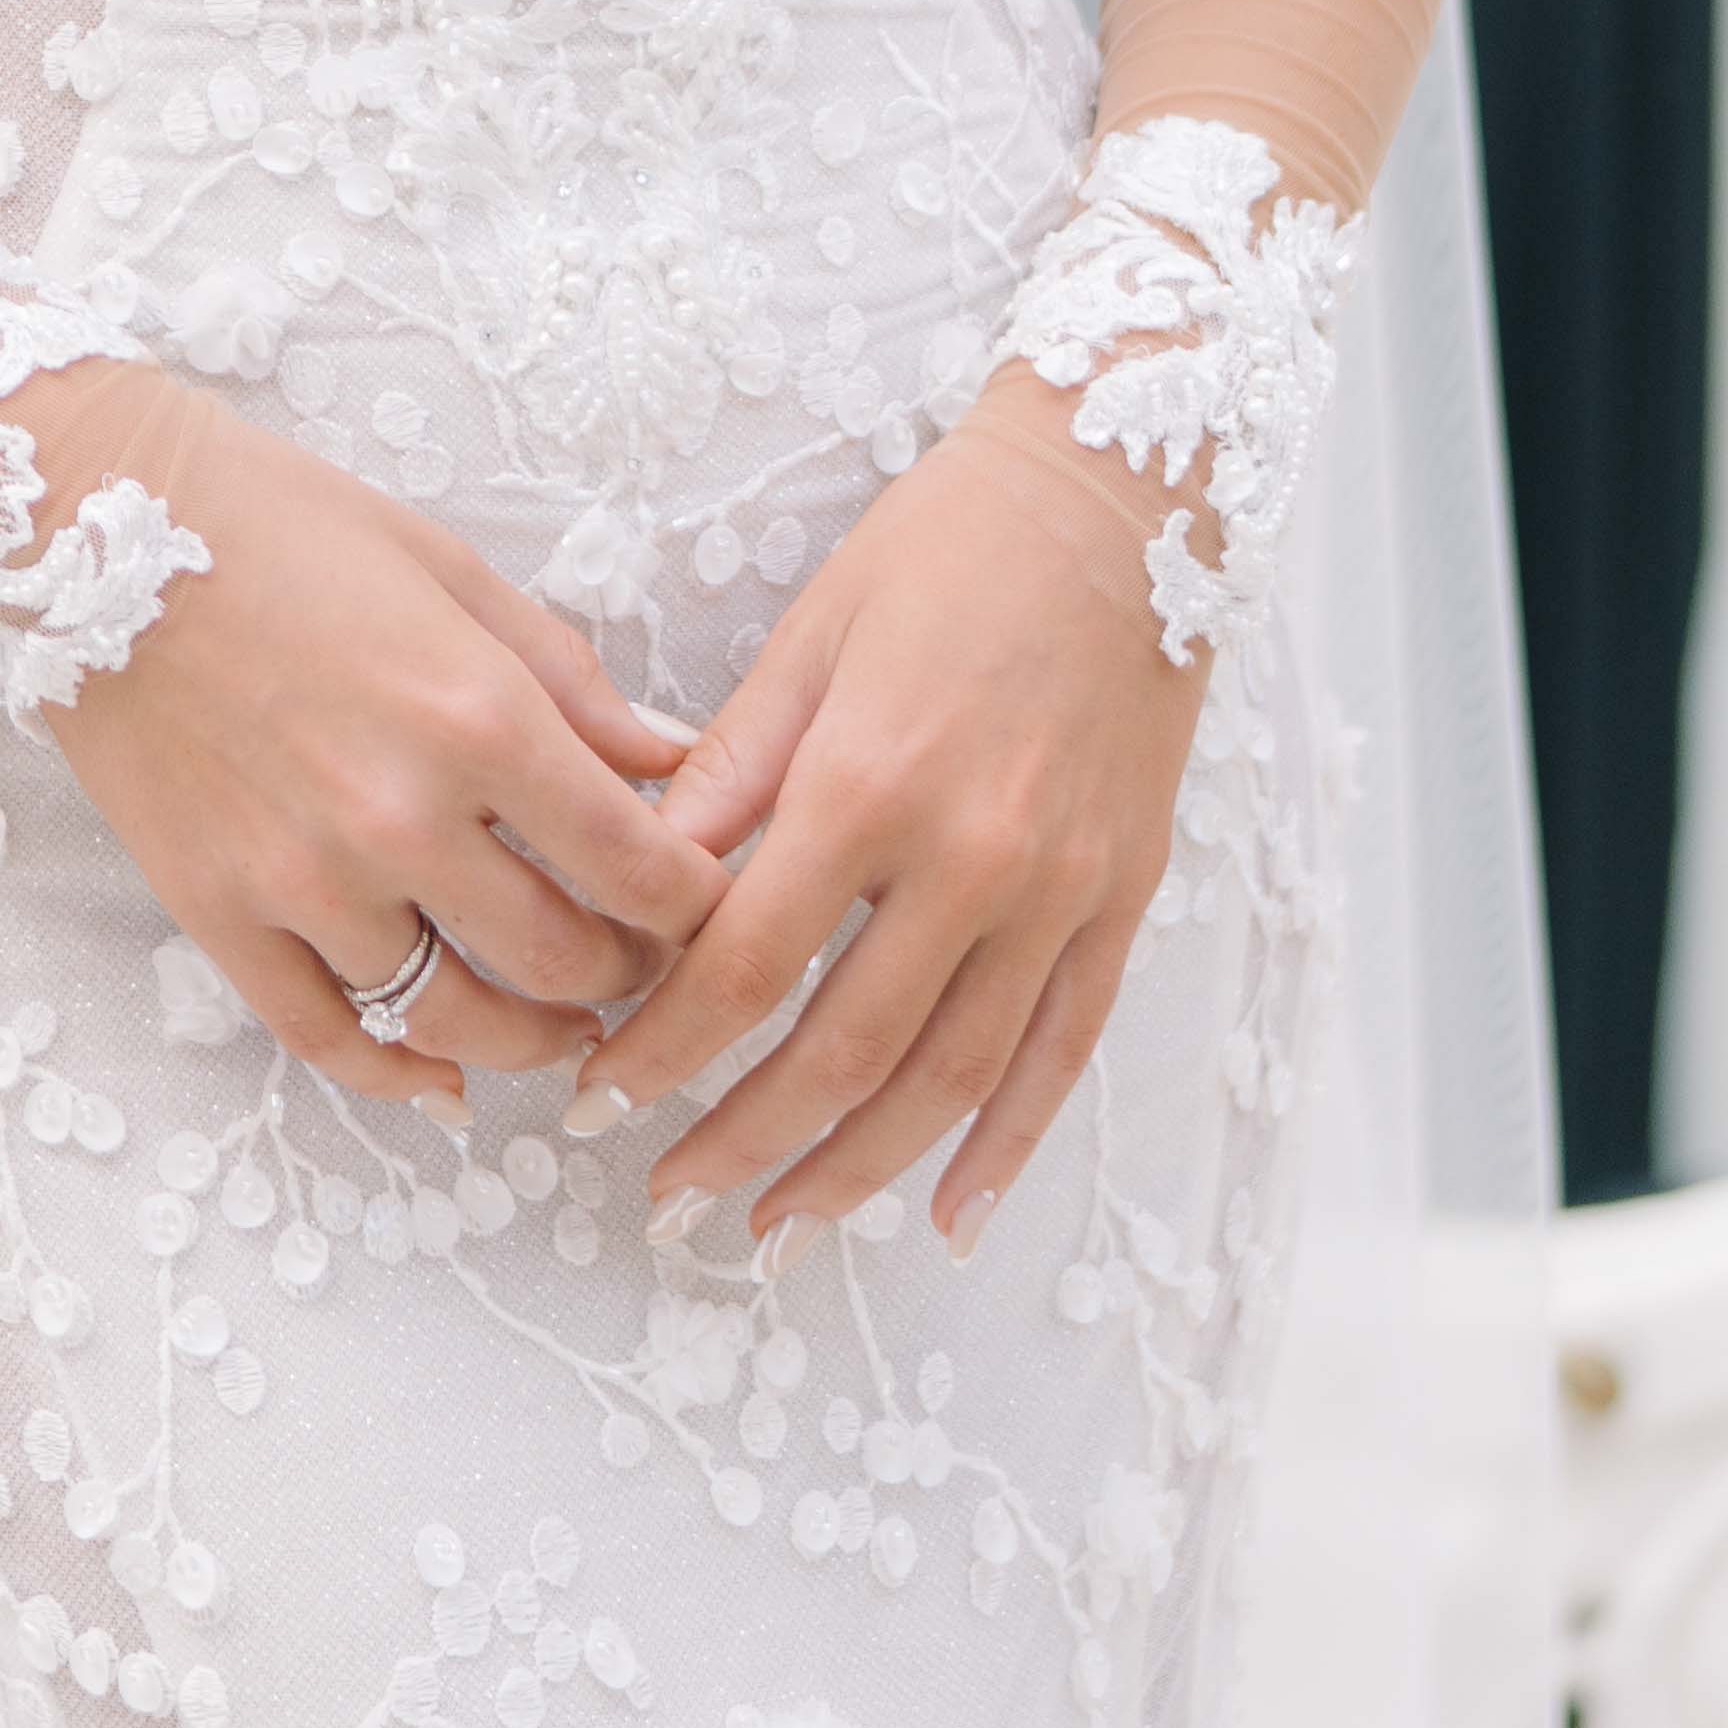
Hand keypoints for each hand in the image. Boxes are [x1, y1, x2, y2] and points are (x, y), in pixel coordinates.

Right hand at [32, 373, 719, 1106]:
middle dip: (629, 975)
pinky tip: (445, 1082)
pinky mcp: (217, 911)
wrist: (93, 518)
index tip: (710, 907)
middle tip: (642, 962)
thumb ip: (570, 681)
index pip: (643, 870)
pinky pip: (326, 1037)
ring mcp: (302, 879)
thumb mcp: (450, 571)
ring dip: (531, 1038)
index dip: (702, 907)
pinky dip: (398, 1078)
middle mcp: (399, 817)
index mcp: (478, 719)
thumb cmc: (279, 521)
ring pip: (456, 1020)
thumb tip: (675, 760)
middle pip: (564, 961)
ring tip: (561, 1026)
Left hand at [580, 375, 1199, 1252]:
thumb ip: (728, 778)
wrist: (1116, 500)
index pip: (747, 963)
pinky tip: (948, 1211)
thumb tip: (640, 889)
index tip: (601, 1091)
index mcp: (869, 781)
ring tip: (780, 1228)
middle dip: (743, 1138)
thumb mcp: (808, 639)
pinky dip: (1009, 1145)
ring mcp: (1061, 887)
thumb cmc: (941, 550)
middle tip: (671, 1195)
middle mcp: (972, 855)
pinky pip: (1065, 1050)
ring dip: (859, 1170)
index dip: (667, 1045)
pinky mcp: (1125, 898)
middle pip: (843, 1048)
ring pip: (951, 1078)